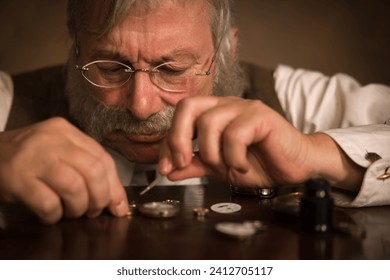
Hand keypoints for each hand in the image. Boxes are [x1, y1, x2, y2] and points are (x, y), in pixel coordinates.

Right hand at [0, 117, 128, 222]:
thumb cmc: (30, 158)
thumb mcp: (59, 152)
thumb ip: (86, 168)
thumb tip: (116, 200)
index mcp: (66, 131)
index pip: (103, 158)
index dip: (114, 186)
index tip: (118, 206)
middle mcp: (52, 140)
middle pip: (93, 171)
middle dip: (100, 198)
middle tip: (94, 211)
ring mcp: (33, 158)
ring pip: (74, 187)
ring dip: (78, 208)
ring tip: (72, 212)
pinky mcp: (17, 178)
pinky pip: (48, 204)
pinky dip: (55, 215)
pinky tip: (51, 214)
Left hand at [158, 96, 363, 190]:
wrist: (296, 167)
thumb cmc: (261, 163)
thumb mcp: (220, 167)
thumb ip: (195, 165)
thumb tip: (170, 171)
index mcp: (214, 113)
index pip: (180, 117)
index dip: (168, 142)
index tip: (166, 168)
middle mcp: (226, 106)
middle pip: (188, 106)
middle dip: (178, 138)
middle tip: (183, 162)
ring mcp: (244, 108)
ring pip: (210, 122)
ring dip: (213, 153)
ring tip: (227, 167)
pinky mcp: (261, 116)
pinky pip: (235, 134)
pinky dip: (234, 157)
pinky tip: (243, 166)